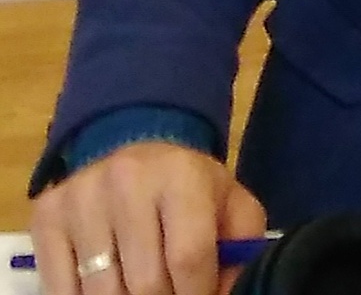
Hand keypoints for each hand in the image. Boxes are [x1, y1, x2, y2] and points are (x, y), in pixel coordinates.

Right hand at [29, 143, 266, 294]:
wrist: (135, 156)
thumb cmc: (189, 189)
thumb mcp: (229, 205)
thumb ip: (239, 249)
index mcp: (182, 175)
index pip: (188, 257)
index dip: (197, 294)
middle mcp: (127, 180)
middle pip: (144, 282)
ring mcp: (81, 198)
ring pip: (102, 293)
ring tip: (142, 290)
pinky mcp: (46, 217)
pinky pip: (61, 290)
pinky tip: (108, 288)